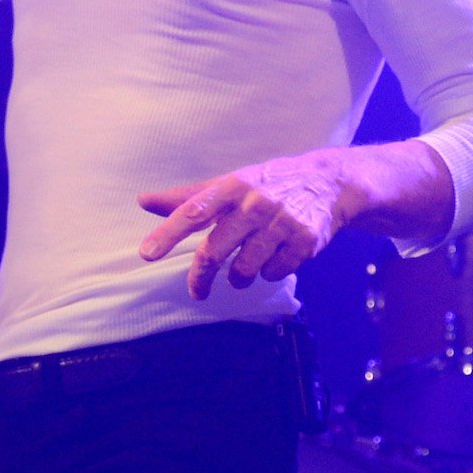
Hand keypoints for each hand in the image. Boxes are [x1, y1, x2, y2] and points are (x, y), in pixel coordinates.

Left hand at [137, 151, 350, 299]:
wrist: (328, 182)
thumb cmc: (268, 184)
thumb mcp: (230, 184)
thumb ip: (189, 197)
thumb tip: (144, 201)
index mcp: (232, 187)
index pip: (194, 211)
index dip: (168, 233)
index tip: (147, 253)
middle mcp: (256, 203)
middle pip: (215, 251)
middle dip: (201, 277)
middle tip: (197, 291)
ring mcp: (282, 222)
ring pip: (245, 269)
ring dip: (240, 276)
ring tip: (245, 267)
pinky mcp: (305, 241)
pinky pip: (274, 272)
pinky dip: (269, 272)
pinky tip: (275, 257)